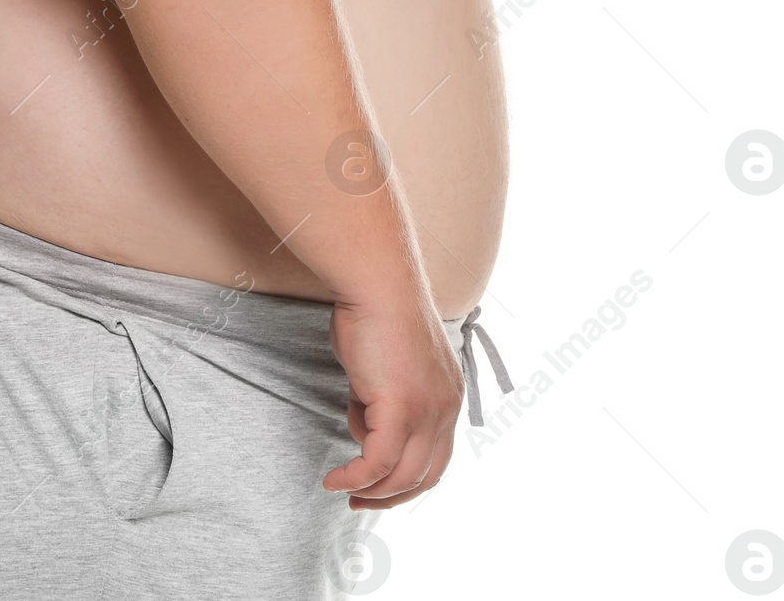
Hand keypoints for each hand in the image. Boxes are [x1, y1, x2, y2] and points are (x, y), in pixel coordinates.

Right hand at [323, 295, 463, 509]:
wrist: (377, 283)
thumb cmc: (374, 310)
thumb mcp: (386, 362)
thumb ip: (382, 395)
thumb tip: (366, 420)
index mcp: (449, 395)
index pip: (437, 455)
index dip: (408, 478)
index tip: (377, 484)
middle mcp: (447, 408)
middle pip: (425, 475)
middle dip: (391, 496)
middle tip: (358, 501)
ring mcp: (427, 410)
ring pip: (401, 475)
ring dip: (370, 491)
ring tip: (342, 489)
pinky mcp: (401, 409)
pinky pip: (376, 462)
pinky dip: (354, 478)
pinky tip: (334, 480)